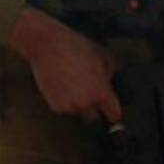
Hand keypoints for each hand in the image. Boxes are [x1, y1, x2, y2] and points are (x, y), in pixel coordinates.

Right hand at [8, 6, 122, 123]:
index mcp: (101, 92)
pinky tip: (64, 85)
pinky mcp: (56, 106)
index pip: (114, 115)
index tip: (113, 112)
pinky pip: (66, 109)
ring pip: (79, 112)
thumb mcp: (103, 55)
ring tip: (75, 84)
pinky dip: (66, 102)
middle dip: (95, 108)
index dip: (114, 113)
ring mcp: (70, 106)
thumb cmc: (76, 47)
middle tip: (90, 92)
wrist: (48, 46)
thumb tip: (110, 82)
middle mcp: (86, 103)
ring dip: (79, 104)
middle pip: (95, 117)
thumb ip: (111, 73)